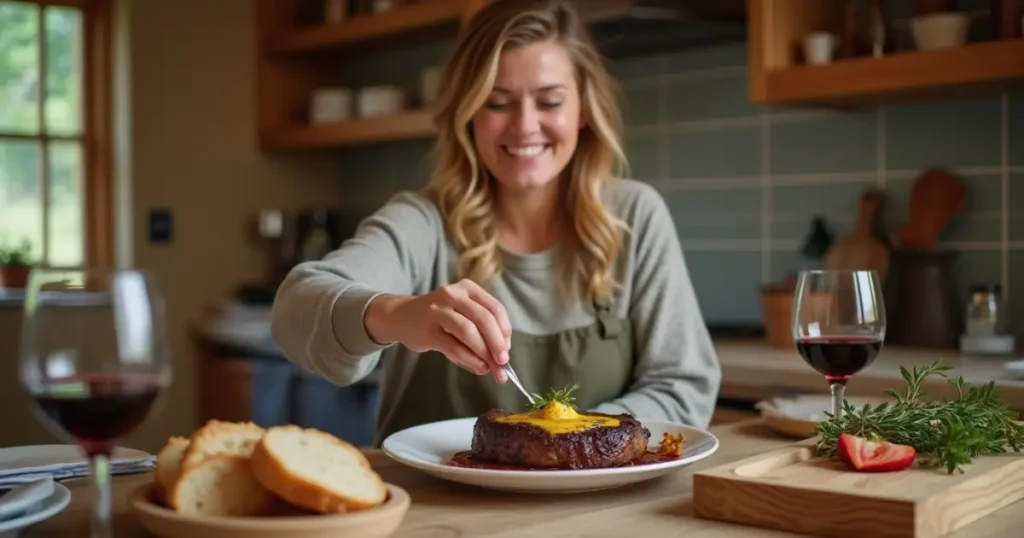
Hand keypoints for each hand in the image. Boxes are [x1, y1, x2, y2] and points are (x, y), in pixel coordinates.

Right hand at [364, 279, 511, 381]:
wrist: (401, 316)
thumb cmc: (439, 318)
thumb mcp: (462, 314)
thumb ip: (481, 331)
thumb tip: (501, 358)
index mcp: (468, 288)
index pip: (495, 308)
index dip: (505, 330)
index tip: (508, 349)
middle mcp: (453, 294)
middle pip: (484, 318)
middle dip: (497, 343)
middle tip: (503, 363)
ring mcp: (438, 310)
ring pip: (468, 331)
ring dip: (484, 352)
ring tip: (491, 369)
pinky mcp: (428, 330)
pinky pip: (453, 347)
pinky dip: (469, 359)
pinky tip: (479, 367)